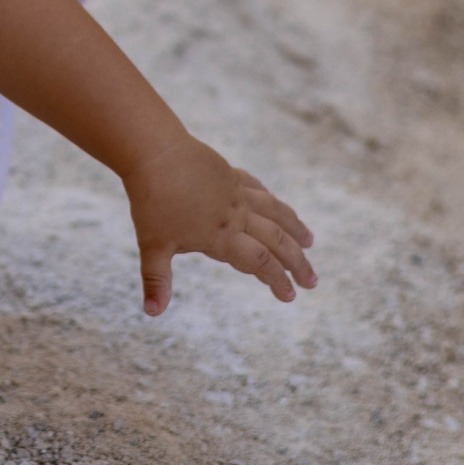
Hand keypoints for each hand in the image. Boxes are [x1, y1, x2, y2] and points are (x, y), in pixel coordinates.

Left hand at [122, 134, 315, 315]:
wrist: (154, 151)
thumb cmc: (152, 201)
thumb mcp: (152, 246)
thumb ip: (157, 281)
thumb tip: (152, 313)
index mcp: (221, 236)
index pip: (259, 262)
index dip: (277, 280)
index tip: (290, 296)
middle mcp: (236, 215)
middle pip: (276, 240)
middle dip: (296, 262)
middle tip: (312, 281)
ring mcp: (235, 192)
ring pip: (275, 212)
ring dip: (294, 228)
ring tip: (310, 241)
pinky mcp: (229, 174)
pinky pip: (258, 189)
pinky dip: (272, 202)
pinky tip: (278, 207)